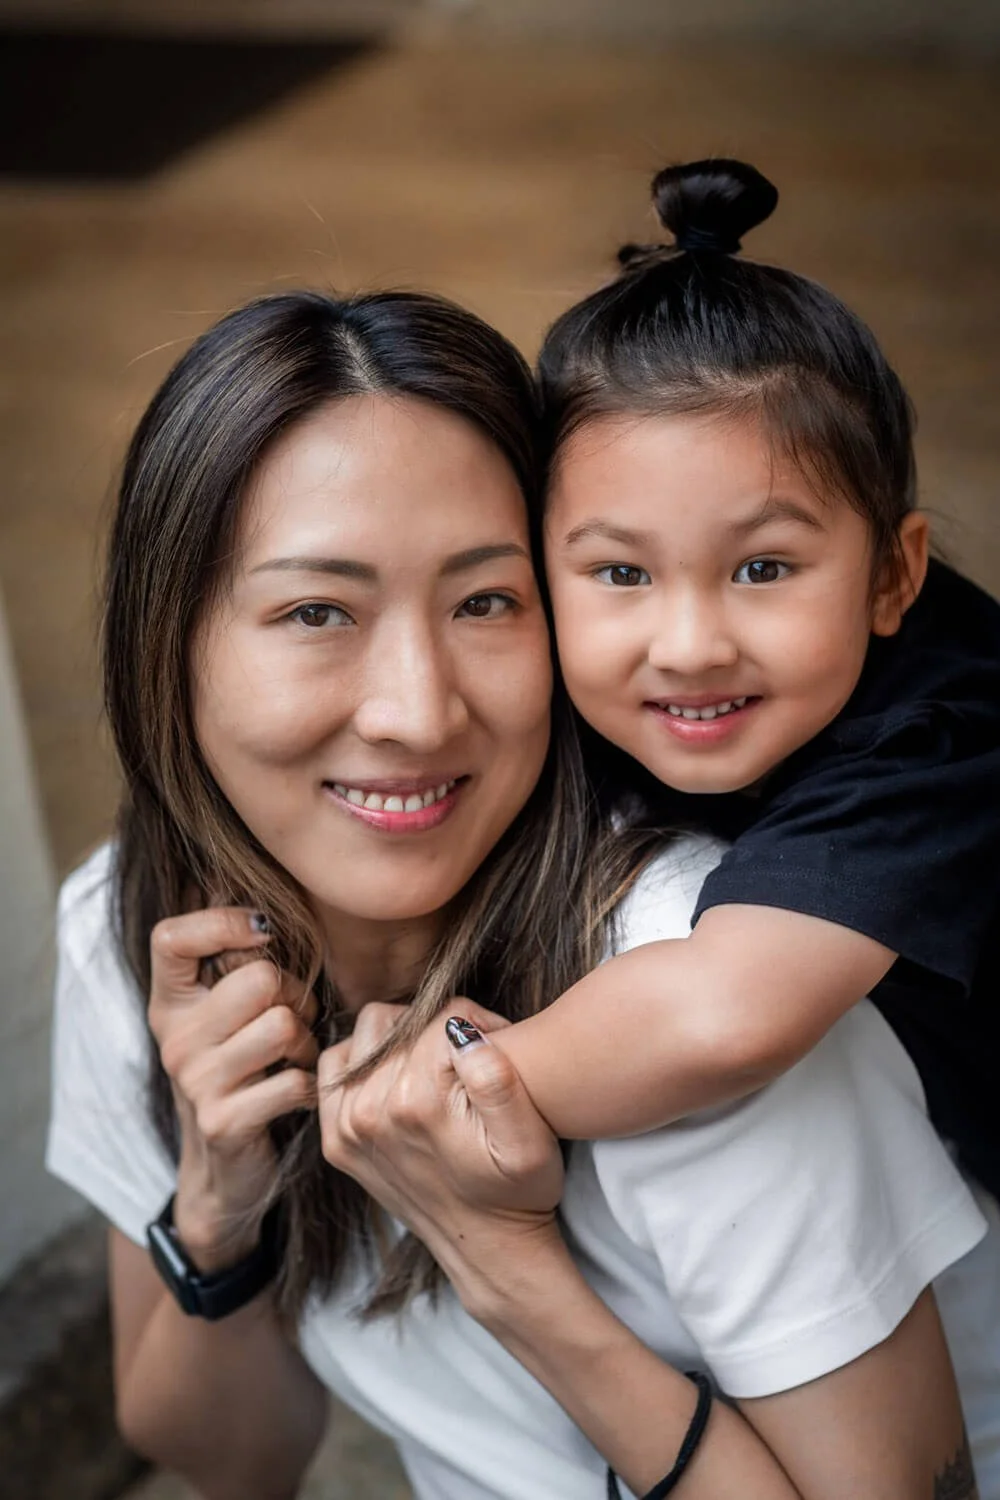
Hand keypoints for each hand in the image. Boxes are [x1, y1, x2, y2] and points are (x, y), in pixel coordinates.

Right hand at [148, 907, 317, 1269]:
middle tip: (293, 1023)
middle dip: (294, 997)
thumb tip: (262, 890)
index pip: (171, 937)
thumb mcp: (226, 1017)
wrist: (225, 1172)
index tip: (262, 932)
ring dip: (307, 1043)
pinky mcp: (224, 1121)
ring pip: (284, 1025)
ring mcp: (195, 1081)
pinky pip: (296, 1080)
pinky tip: (298, 1093)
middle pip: (258, 978)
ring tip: (295, 1059)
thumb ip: (239, 963)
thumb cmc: (243, 1073)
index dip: (222, 922)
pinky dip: (312, 1085)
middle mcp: (175, 1038)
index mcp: (170, 1003)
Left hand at [317, 1000, 563, 1309]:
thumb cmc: (519, 1191)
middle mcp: (371, 1111)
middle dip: (438, 1028)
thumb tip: (460, 1030)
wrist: (490, 1251)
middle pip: (401, 1021)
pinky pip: (335, 1067)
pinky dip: (362, 1059)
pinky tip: (396, 1076)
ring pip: (366, 1033)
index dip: (482, 1022)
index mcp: (418, 1102)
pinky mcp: (337, 1141)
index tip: (500, 1045)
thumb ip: (497, 1079)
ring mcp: (347, 1127)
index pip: (445, 1017)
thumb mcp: (528, 1140)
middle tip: (467, 1057)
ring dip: (399, 1037)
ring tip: (433, 1063)